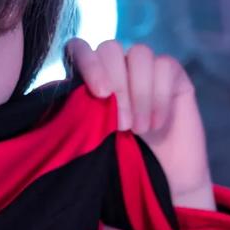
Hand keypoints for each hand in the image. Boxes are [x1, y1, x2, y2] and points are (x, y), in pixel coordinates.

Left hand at [64, 38, 215, 209]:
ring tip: (139, 129)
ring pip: (139, 54)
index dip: (87, 62)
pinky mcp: (174, 75)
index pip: (79, 48)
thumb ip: (74, 113)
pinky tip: (157, 123)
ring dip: (139, 94)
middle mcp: (116, 67)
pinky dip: (159, 97)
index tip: (100, 94)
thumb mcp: (89, 138)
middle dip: (116, 85)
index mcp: (90, 78)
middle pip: (110, 48)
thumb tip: (56, 95)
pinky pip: (165, 66)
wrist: (162, 181)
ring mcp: (145, 68)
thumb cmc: (121, 161)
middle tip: (121, 125)